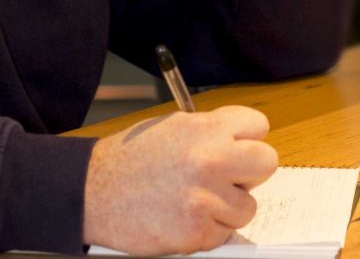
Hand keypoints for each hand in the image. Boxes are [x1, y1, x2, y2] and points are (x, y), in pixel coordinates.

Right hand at [83, 105, 277, 255]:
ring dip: (227, 207)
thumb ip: (212, 132)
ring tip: (197, 198)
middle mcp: (211, 160)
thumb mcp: (174, 126)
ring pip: (247, 206)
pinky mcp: (196, 232)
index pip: (259, 127)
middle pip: (266, 163)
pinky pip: (224, 233)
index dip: (248, 138)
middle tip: (227, 176)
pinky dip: (209, 230)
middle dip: (249, 172)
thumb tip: (243, 142)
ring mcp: (205, 198)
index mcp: (207, 128)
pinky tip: (185, 216)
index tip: (237, 146)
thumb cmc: (131, 158)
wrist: (92, 192)